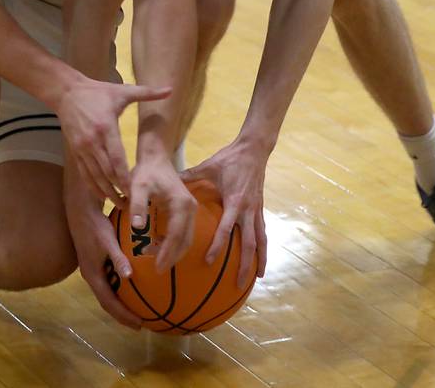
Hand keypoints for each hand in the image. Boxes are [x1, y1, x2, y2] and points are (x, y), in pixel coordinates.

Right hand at [57, 78, 170, 205]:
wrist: (66, 93)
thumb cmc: (97, 92)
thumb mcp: (123, 91)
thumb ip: (147, 92)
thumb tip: (170, 89)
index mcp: (105, 128)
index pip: (116, 158)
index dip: (124, 176)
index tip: (133, 190)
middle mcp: (92, 141)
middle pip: (106, 172)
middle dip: (118, 189)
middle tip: (131, 204)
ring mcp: (82, 148)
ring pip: (94, 175)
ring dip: (106, 191)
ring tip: (119, 204)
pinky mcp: (75, 151)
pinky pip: (85, 173)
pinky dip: (93, 186)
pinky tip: (103, 195)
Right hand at [64, 168, 141, 329]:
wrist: (81, 210)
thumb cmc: (95, 225)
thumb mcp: (107, 241)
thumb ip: (117, 258)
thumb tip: (128, 276)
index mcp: (93, 275)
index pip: (108, 303)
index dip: (123, 315)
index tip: (139, 324)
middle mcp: (92, 275)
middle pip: (108, 301)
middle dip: (123, 313)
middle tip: (142, 321)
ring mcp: (93, 268)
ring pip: (108, 291)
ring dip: (122, 301)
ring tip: (139, 307)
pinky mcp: (96, 260)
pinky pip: (110, 279)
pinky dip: (121, 286)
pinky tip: (134, 282)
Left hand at [129, 155, 196, 272]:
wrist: (156, 158)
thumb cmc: (146, 172)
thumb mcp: (137, 187)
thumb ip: (137, 206)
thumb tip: (137, 228)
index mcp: (181, 204)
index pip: (176, 234)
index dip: (168, 252)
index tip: (157, 267)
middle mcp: (190, 207)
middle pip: (185, 239)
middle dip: (173, 256)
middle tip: (158, 270)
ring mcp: (190, 208)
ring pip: (186, 237)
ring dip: (174, 251)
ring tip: (158, 261)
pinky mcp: (186, 209)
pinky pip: (184, 231)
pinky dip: (175, 242)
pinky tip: (160, 247)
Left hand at [181, 138, 268, 287]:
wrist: (253, 149)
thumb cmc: (229, 158)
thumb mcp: (208, 166)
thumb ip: (190, 175)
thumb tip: (171, 180)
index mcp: (234, 201)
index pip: (225, 229)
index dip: (217, 246)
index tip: (208, 261)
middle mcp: (248, 209)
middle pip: (249, 243)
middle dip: (245, 264)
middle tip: (238, 284)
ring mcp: (256, 210)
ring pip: (260, 240)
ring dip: (260, 259)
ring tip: (257, 278)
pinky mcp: (260, 208)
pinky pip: (263, 232)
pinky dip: (264, 247)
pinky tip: (262, 259)